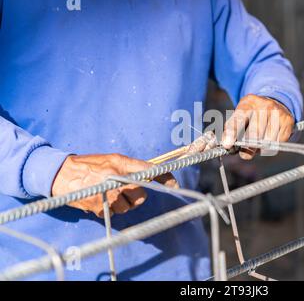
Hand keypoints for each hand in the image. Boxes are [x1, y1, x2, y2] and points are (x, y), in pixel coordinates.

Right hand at [51, 154, 177, 217]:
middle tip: (124, 190)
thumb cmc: (89, 165)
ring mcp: (107, 194)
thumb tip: (150, 176)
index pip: (149, 170)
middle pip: (141, 195)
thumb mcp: (111, 159)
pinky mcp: (99, 206)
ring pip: (128, 207)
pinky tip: (101, 199)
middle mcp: (116, 178)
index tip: (174, 185)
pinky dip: (110, 209)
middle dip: (136, 196)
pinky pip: (114, 213)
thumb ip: (130, 167)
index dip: (165, 177)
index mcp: (120, 163)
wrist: (60, 173)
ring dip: (122, 204)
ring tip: (109, 194)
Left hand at [221, 94, 294, 159]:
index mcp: (247, 104)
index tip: (227, 145)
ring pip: (267, 141)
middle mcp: (263, 106)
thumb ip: (231, 130)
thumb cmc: (252, 115)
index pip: (238, 120)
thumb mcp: (240, 117)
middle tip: (244, 153)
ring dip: (260, 148)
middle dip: (248, 147)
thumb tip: (226, 145)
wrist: (275, 102)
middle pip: (254, 134)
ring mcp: (277, 112)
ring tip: (258, 143)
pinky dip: (271, 146)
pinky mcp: (288, 120)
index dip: (232, 134)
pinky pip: (278, 142)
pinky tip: (269, 140)